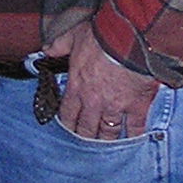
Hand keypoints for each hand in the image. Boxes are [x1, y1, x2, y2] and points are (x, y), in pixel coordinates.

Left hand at [46, 24, 158, 139]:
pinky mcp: (136, 107)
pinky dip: (133, 136)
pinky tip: (132, 141)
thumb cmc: (101, 37)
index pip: (68, 114)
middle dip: (85, 138)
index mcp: (77, 87)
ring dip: (106, 140)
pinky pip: (134, 128)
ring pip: (108, 132)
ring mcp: (115, 107)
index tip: (68, 130)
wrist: (129, 39)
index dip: (67, 124)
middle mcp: (94, 102)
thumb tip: (46, 50)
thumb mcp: (74, 36)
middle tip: (85, 144)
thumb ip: (59, 45)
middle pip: (86, 129)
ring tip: (105, 147)